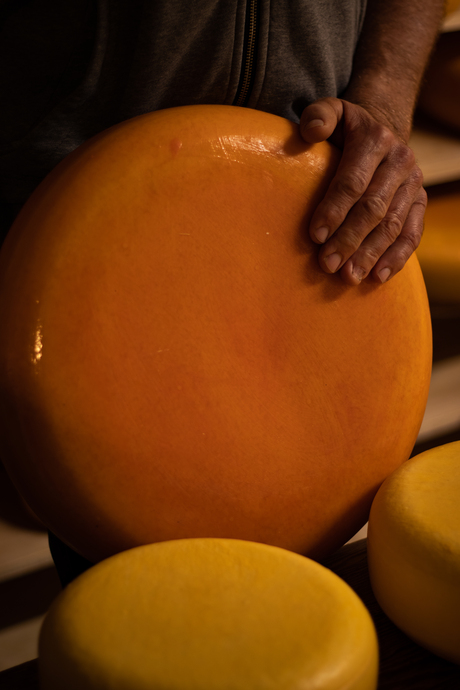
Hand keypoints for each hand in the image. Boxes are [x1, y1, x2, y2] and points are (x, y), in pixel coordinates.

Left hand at [300, 97, 425, 284]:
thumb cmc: (346, 130)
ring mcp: (413, 185)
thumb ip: (319, 116)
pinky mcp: (420, 203)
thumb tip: (310, 132)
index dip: (334, 209)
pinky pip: (412, 235)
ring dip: (370, 254)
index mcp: (375, 140)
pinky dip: (396, 259)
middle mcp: (400, 161)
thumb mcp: (333, 112)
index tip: (316, 236)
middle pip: (373, 208)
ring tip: (349, 277)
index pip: (353, 181)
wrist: (383, 132)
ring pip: (392, 226)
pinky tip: (377, 277)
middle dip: (350, 239)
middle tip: (328, 264)